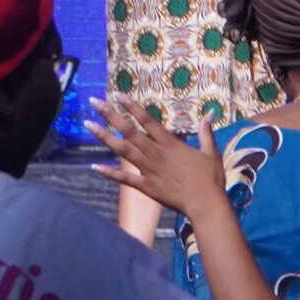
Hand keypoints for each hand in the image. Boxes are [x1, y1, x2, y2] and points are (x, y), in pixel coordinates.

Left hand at [87, 97, 229, 219]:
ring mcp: (149, 169)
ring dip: (105, 137)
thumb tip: (210, 112)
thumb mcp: (210, 151)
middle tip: (94, 101)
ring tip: (88, 125)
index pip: (147, 120)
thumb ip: (206, 131)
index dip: (132, 106)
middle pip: (129, 130)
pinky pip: (125, 178)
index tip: (117, 95)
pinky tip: (95, 166)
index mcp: (170, 143)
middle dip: (110, 115)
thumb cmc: (210, 178)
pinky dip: (110, 173)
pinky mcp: (146, 186)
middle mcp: (155, 153)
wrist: (206, 204)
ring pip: (123, 150)